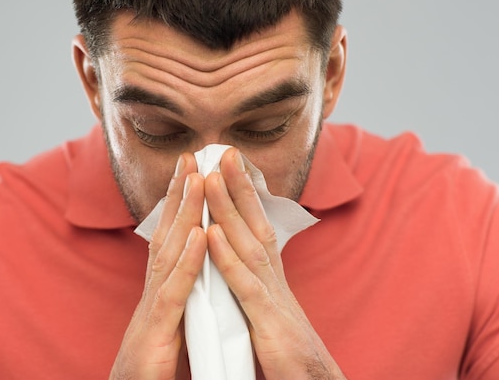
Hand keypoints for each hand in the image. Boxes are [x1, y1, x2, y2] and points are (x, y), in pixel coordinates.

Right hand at [110, 153, 206, 379]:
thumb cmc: (151, 361)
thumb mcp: (167, 319)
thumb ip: (178, 292)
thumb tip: (191, 270)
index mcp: (161, 287)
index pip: (171, 237)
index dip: (180, 204)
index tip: (192, 172)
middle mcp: (154, 288)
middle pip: (167, 233)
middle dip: (180, 193)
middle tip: (191, 156)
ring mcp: (153, 305)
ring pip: (170, 251)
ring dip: (185, 213)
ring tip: (198, 178)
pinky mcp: (158, 329)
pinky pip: (176, 290)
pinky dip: (190, 260)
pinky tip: (202, 233)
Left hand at [205, 148, 345, 379]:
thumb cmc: (288, 348)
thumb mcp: (269, 306)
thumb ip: (255, 280)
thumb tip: (241, 256)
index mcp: (271, 275)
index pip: (257, 226)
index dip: (244, 195)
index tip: (229, 165)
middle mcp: (274, 277)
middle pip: (256, 223)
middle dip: (239, 186)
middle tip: (223, 150)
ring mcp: (273, 296)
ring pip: (249, 245)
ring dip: (230, 209)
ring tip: (210, 178)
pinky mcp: (268, 321)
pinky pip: (245, 285)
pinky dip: (228, 258)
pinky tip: (212, 233)